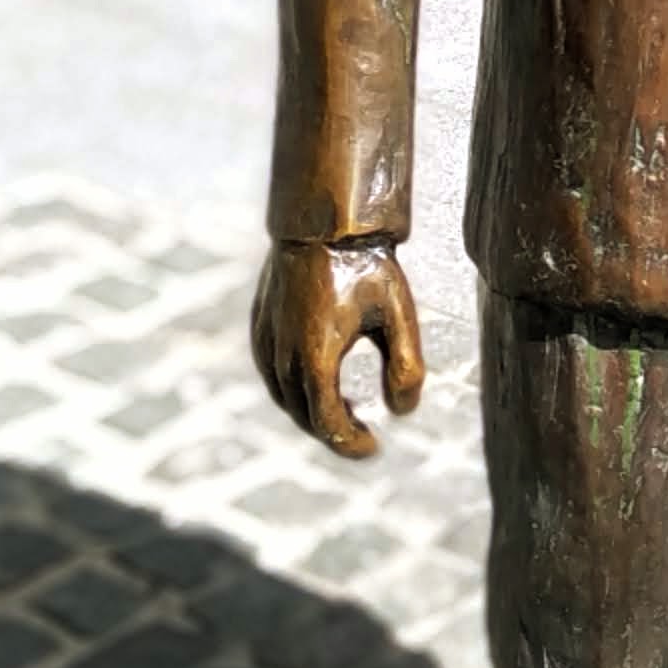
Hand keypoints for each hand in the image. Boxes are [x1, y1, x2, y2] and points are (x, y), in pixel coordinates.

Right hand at [250, 237, 424, 458]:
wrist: (323, 219)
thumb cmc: (365, 263)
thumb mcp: (399, 314)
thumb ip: (407, 367)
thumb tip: (403, 411)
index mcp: (315, 356)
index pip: (327, 423)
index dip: (350, 444)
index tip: (375, 448)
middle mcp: (282, 354)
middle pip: (303, 416)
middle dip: (334, 432)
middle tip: (364, 435)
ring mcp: (266, 340)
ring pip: (284, 397)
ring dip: (312, 413)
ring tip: (346, 411)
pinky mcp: (260, 326)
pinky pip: (271, 374)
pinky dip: (294, 390)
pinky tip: (318, 383)